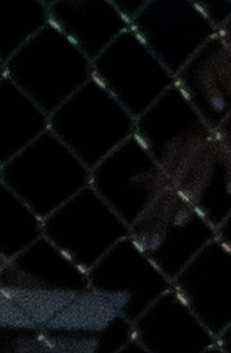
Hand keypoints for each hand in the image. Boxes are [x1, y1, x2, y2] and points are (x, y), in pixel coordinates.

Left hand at [133, 117, 226, 253]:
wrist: (225, 107)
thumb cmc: (205, 131)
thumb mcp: (181, 149)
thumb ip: (160, 169)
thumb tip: (132, 182)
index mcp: (173, 151)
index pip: (156, 189)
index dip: (149, 215)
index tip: (143, 243)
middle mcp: (186, 147)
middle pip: (171, 186)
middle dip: (161, 216)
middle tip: (154, 245)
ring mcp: (208, 143)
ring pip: (197, 174)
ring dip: (190, 197)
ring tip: (179, 223)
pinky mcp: (230, 141)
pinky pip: (230, 160)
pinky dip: (230, 175)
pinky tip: (229, 192)